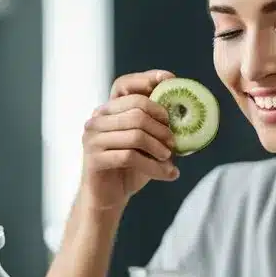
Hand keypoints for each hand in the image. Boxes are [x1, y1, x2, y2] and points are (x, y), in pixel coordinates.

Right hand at [80, 70, 178, 211]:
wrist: (108, 197)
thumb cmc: (129, 167)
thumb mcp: (144, 143)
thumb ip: (154, 125)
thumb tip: (182, 112)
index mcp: (108, 110)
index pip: (123, 84)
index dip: (147, 79)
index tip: (170, 80)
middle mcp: (97, 120)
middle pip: (136, 109)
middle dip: (161, 125)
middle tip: (173, 141)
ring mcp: (92, 138)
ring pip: (135, 134)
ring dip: (159, 147)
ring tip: (169, 158)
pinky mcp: (94, 159)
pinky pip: (130, 157)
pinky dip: (154, 166)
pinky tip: (167, 174)